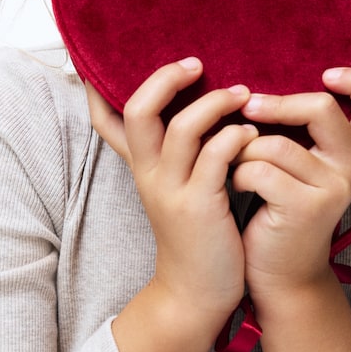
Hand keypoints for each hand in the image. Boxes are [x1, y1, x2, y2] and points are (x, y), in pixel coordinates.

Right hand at [87, 59, 257, 326]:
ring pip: (182, 128)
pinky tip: (252, 133)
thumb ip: (179, 156)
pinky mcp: (200, 207)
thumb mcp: (176, 191)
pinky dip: (236, 137)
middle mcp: (150, 175)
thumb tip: (194, 118)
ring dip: (216, 103)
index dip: (98, 87)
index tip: (107, 59)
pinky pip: (216, 157)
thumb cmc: (197, 235)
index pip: (106, 119)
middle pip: (139, 111)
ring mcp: (172, 191)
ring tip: (243, 94)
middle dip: (166, 79)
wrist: (197, 292)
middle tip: (197, 64)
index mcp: (143, 167)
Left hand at [231, 68, 350, 307]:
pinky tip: (236, 186)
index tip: (325, 75)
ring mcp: (332, 188)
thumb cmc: (281, 208)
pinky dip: (238, 174)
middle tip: (247, 109)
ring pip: (276, 143)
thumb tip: (262, 82)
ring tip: (235, 163)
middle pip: (321, 107)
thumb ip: (300, 129)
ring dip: (244, 149)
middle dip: (276, 105)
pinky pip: (259, 169)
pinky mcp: (304, 207)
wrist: (282, 272)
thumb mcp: (301, 164)